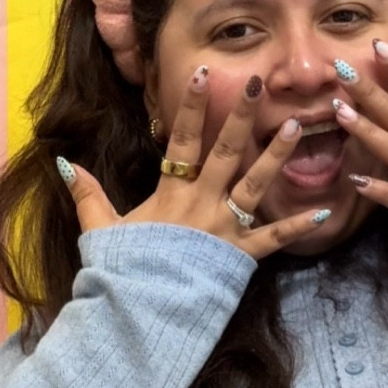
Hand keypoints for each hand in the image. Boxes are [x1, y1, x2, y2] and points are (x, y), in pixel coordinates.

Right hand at [57, 73, 333, 257]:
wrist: (142, 312)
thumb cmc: (122, 271)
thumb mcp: (100, 229)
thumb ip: (87, 194)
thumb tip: (65, 164)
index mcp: (170, 194)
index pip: (182, 140)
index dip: (192, 107)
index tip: (203, 74)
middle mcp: (202, 204)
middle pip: (225, 152)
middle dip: (242, 116)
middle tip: (260, 84)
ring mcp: (224, 229)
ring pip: (255, 185)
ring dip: (276, 156)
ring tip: (297, 127)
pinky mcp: (240, 256)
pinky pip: (272, 239)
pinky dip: (296, 227)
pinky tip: (322, 212)